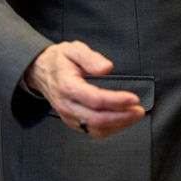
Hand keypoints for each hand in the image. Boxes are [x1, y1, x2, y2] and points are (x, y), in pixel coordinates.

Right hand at [24, 41, 144, 137]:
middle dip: (121, 117)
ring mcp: (68, 115)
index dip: (116, 101)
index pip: (94, 99)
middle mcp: (66, 104)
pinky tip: (122, 120)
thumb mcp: (74, 49)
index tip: (133, 98)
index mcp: (67, 86)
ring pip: (95, 129)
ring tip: (134, 115)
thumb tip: (107, 68)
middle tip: (139, 110)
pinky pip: (92, 131)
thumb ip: (91, 57)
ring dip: (118, 125)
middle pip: (96, 119)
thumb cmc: (60, 60)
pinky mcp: (72, 121)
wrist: (41, 71)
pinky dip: (110, 129)